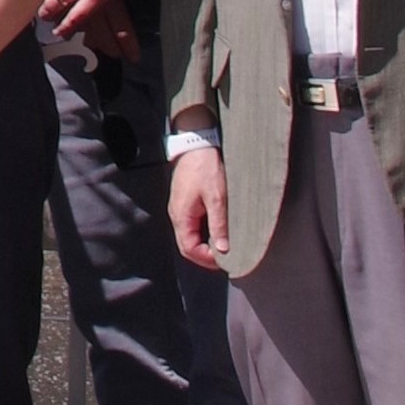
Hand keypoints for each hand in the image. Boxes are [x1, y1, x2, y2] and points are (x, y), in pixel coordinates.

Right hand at [168, 145, 229, 271]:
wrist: (196, 144)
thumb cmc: (205, 168)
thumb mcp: (217, 198)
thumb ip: (219, 225)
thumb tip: (222, 249)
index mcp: (181, 216)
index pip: (189, 249)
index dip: (207, 259)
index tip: (226, 260)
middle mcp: (177, 214)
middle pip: (187, 245)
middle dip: (206, 255)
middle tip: (227, 257)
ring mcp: (180, 208)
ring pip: (190, 235)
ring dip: (205, 244)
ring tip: (225, 245)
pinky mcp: (185, 202)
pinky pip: (192, 225)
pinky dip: (204, 233)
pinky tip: (217, 230)